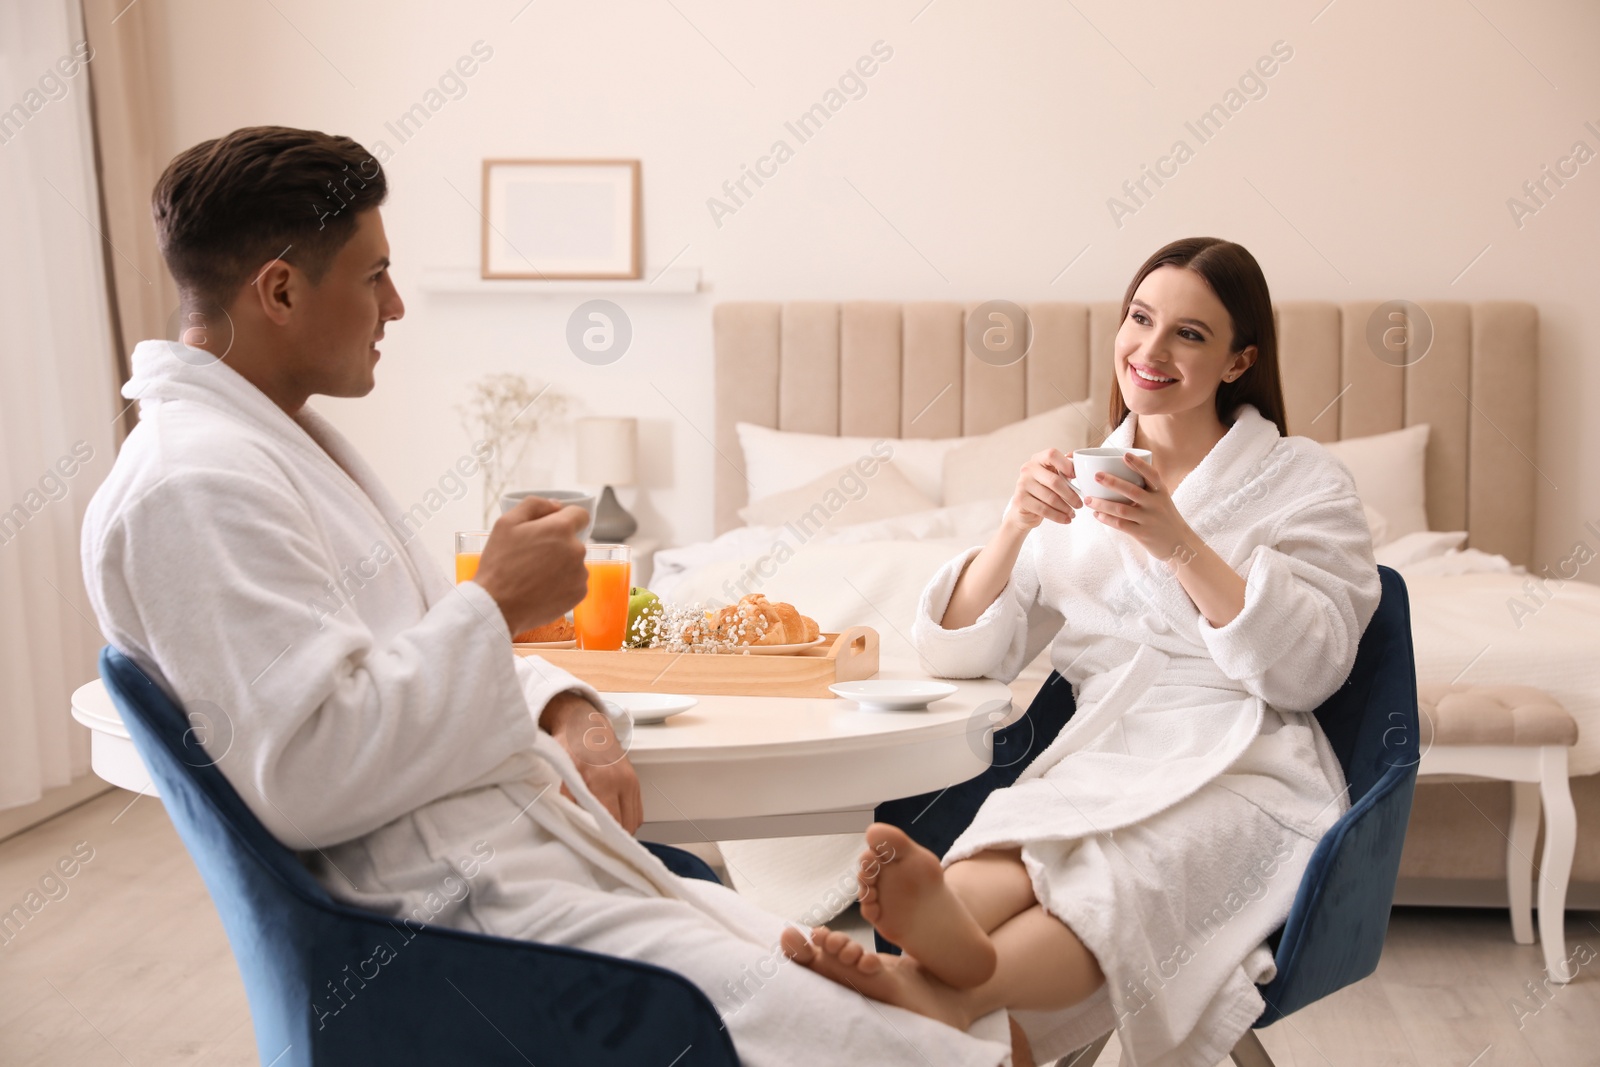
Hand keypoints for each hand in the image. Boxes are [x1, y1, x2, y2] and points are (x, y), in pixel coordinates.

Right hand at [472, 496, 589, 636]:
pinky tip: (542, 589)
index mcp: (561, 529)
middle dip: (557, 544)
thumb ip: (534, 505)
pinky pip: (574, 582)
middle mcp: (577, 550)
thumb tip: (556, 505)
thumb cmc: (499, 564)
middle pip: (574, 540)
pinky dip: (562, 584)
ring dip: (560, 565)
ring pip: (574, 562)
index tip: (552, 528)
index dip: (565, 518)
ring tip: (535, 576)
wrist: (497, 607)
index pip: (580, 514)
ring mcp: (580, 574)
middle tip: (532, 557)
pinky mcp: (579, 594)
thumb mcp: (506, 523)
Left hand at [541, 691, 642, 832]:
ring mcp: (631, 781)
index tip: (596, 847)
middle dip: (614, 838)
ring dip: (623, 829)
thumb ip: (568, 796)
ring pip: (635, 820)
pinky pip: (637, 810)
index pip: (612, 822)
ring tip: (606, 834)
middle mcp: (622, 782)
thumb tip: (572, 821)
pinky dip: (628, 818)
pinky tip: (613, 819)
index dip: (605, 838)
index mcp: (603, 781)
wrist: (586, 725)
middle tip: (599, 844)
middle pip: (627, 825)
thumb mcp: (563, 770)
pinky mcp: (634, 781)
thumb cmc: (572, 745)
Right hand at [1003, 448, 1083, 532]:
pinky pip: (1044, 510)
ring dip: (1065, 508)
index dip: (1066, 465)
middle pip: (1055, 481)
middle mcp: (1028, 469)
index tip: (1076, 476)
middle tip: (1079, 504)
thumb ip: (1065, 470)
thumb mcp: (1054, 477)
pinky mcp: (1020, 500)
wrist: (1024, 510)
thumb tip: (1078, 465)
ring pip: (1051, 498)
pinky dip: (1058, 516)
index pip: (1052, 454)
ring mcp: (1022, 484)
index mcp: (1038, 459)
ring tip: (1073, 513)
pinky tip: (1065, 519)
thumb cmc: (1043, 491)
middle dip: (1070, 495)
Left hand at [1082, 452, 1197, 571]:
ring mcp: (1149, 519)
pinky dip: (1107, 519)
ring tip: (1087, 499)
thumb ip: (1146, 488)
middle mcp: (1156, 504)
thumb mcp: (1160, 499)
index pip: (1151, 475)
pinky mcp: (1143, 534)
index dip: (1139, 464)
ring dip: (1102, 504)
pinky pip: (1121, 525)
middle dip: (1113, 482)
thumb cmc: (1164, 517)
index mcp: (1160, 492)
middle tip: (1096, 475)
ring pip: (1122, 510)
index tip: (1125, 455)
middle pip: (1132, 490)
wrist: (1179, 543)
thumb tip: (1120, 473)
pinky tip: (1097, 514)